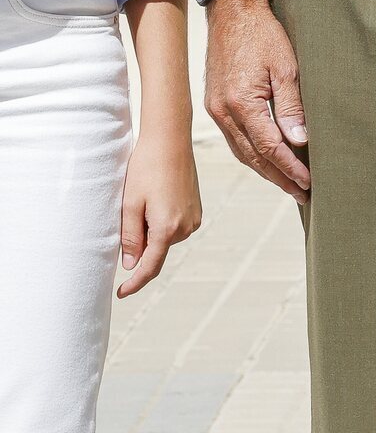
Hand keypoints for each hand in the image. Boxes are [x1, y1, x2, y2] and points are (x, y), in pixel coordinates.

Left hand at [117, 126, 201, 297]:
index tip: (121, 293)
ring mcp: (194, 218)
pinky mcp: (197, 209)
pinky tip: (156, 198)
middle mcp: (185, 228)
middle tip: (130, 212)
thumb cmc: (146, 168)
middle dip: (141, 244)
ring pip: (166, 239)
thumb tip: (132, 266)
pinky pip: (176, 227)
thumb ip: (131, 239)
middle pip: (157, 251)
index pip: (149, 267)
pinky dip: (163, 222)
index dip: (134, 283)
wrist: (170, 139)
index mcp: (167, 229)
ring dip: (152, 231)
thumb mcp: (130, 204)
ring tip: (145, 200)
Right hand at [204, 0, 310, 202]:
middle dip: (279, 177)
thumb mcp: (286, 65)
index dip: (290, 168)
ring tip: (288, 183)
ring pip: (242, 151)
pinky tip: (266, 159)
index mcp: (240, 103)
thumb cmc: (263, 33)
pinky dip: (252, 153)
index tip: (309, 182)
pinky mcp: (214, 104)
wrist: (232, 10)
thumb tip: (299, 141)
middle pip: (254, 157)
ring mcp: (215, 109)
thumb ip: (291, 105)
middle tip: (303, 194)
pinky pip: (234, 139)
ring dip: (265, 170)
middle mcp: (223, 112)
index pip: (270, 147)